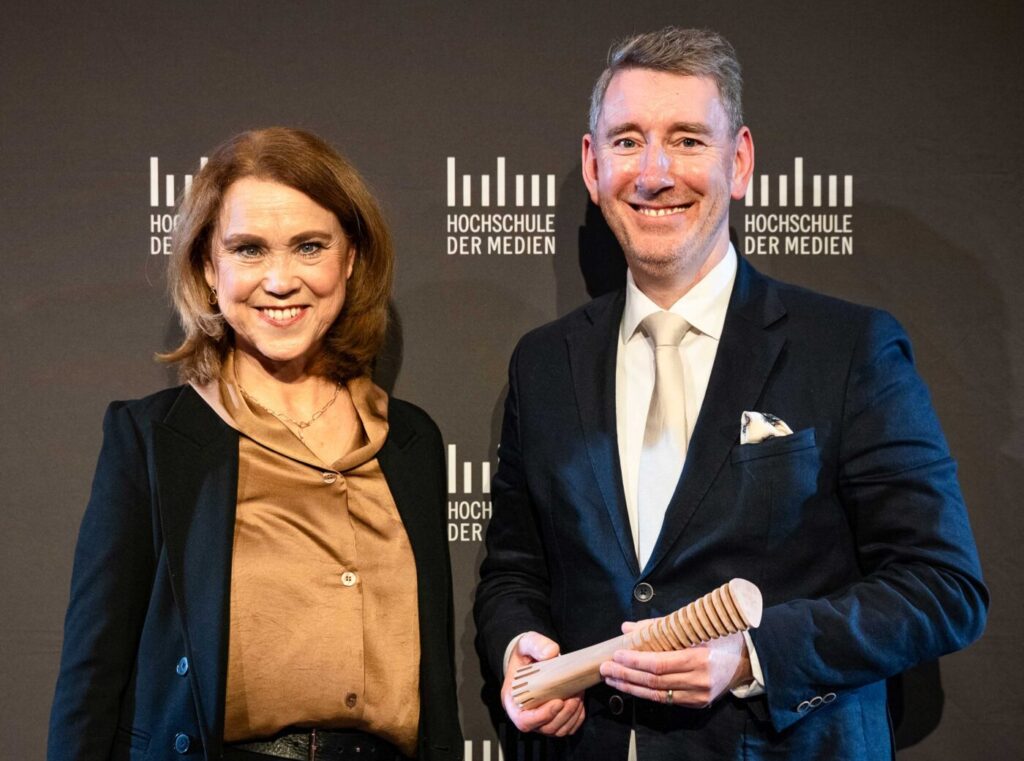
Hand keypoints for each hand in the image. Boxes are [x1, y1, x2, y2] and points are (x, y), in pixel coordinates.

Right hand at [501, 631, 585, 734]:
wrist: (532, 659)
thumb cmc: (526, 655)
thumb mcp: (527, 643)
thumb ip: (537, 645)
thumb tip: (551, 653)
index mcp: (513, 700)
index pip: (524, 721)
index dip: (542, 716)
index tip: (558, 701)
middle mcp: (525, 714)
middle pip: (545, 727)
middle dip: (563, 713)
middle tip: (574, 695)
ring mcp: (539, 720)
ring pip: (557, 730)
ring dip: (572, 715)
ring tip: (578, 695)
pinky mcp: (552, 720)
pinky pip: (567, 728)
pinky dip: (576, 718)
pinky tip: (579, 701)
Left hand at [599, 622, 750, 707]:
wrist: (745, 662)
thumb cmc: (718, 639)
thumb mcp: (694, 627)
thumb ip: (660, 627)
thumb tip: (629, 628)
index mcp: (699, 658)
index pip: (660, 663)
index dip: (636, 661)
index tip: (617, 654)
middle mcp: (698, 680)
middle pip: (654, 681)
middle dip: (626, 674)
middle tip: (606, 667)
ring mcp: (697, 695)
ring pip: (657, 694)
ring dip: (630, 686)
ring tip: (611, 678)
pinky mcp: (696, 704)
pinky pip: (665, 700)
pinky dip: (644, 693)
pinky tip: (629, 686)